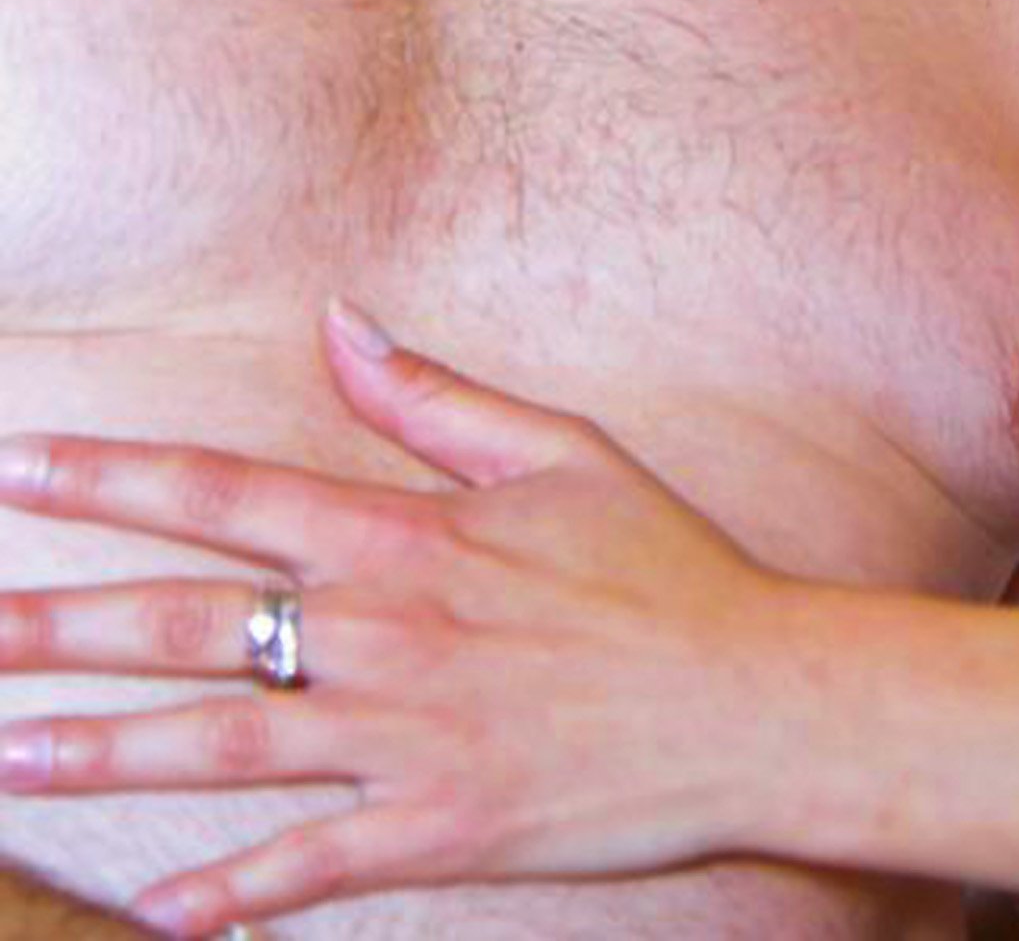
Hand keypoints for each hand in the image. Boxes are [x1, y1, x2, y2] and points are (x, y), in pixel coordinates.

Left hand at [0, 302, 794, 935]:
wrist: (756, 701)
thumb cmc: (665, 567)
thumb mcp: (562, 450)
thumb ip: (437, 398)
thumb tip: (340, 323)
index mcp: (409, 536)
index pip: (230, 496)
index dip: (115, 480)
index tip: (19, 465)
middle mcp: (387, 633)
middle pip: (193, 625)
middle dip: (64, 625)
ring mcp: (407, 738)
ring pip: (223, 748)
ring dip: (103, 754)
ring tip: (5, 758)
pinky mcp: (441, 830)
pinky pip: (313, 868)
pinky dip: (234, 897)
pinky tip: (161, 918)